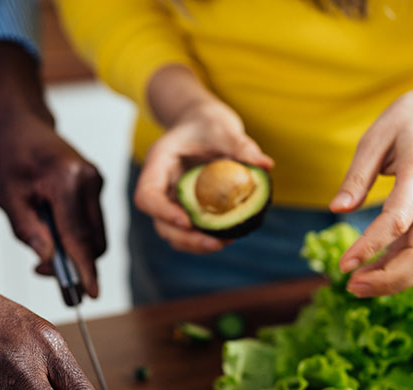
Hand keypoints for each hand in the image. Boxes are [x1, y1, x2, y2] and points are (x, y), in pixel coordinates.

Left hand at [0, 41, 105, 297]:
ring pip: (96, 233)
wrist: (25, 125)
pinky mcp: (98, 184)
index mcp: (67, 181)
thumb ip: (28, 231)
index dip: (84, 269)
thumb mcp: (8, 198)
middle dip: (76, 263)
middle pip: (94, 240)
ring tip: (44, 247)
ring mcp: (98, 181)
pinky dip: (77, 234)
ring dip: (75, 250)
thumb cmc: (12, 159)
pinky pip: (92, 221)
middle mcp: (90, 180)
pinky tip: (53, 229)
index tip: (90, 295)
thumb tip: (49, 260)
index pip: (79, 236)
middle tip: (41, 269)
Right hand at [136, 101, 272, 253]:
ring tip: (225, 243)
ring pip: (173, 232)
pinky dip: (205, 237)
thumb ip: (241, 145)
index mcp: (159, 163)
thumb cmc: (209, 122)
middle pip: (159, 222)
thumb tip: (266, 165)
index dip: (163, 212)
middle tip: (216, 244)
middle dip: (185, 238)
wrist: (204, 124)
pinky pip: (190, 230)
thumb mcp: (225, 128)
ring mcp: (172, 200)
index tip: (188, 222)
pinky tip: (229, 236)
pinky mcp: (186, 209)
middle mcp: (161, 185)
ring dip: (195, 244)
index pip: (147, 195)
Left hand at [330, 81, 412, 296]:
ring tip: (357, 287)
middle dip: (388, 278)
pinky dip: (398, 271)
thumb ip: (357, 176)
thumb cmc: (410, 119)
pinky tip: (372, 275)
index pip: (398, 221)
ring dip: (394, 281)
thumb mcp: (376, 137)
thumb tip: (337, 209)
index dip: (371, 246)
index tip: (344, 265)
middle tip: (350, 286)